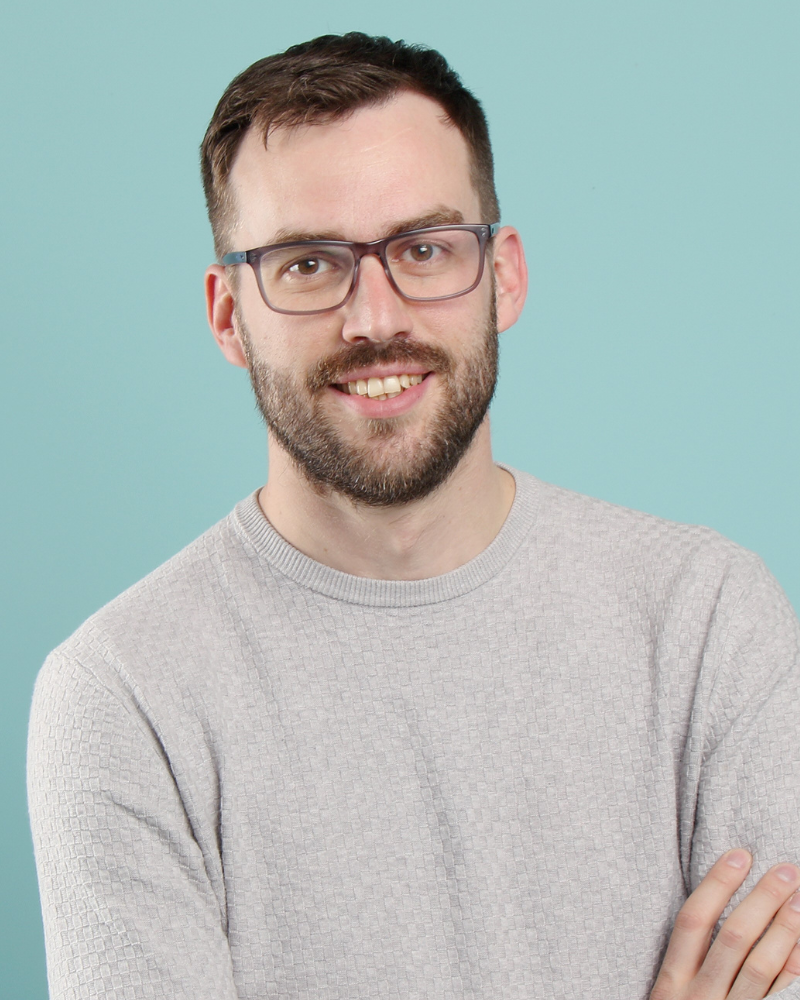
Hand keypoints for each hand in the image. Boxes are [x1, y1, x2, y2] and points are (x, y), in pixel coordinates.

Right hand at [651, 851, 799, 998]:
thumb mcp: (671, 994)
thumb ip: (687, 960)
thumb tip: (720, 904)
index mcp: (671, 980)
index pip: (693, 920)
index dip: (717, 885)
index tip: (740, 855)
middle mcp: (699, 996)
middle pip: (733, 938)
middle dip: (762, 900)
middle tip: (786, 871)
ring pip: (759, 965)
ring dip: (783, 929)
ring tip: (799, 900)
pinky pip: (778, 994)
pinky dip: (793, 968)